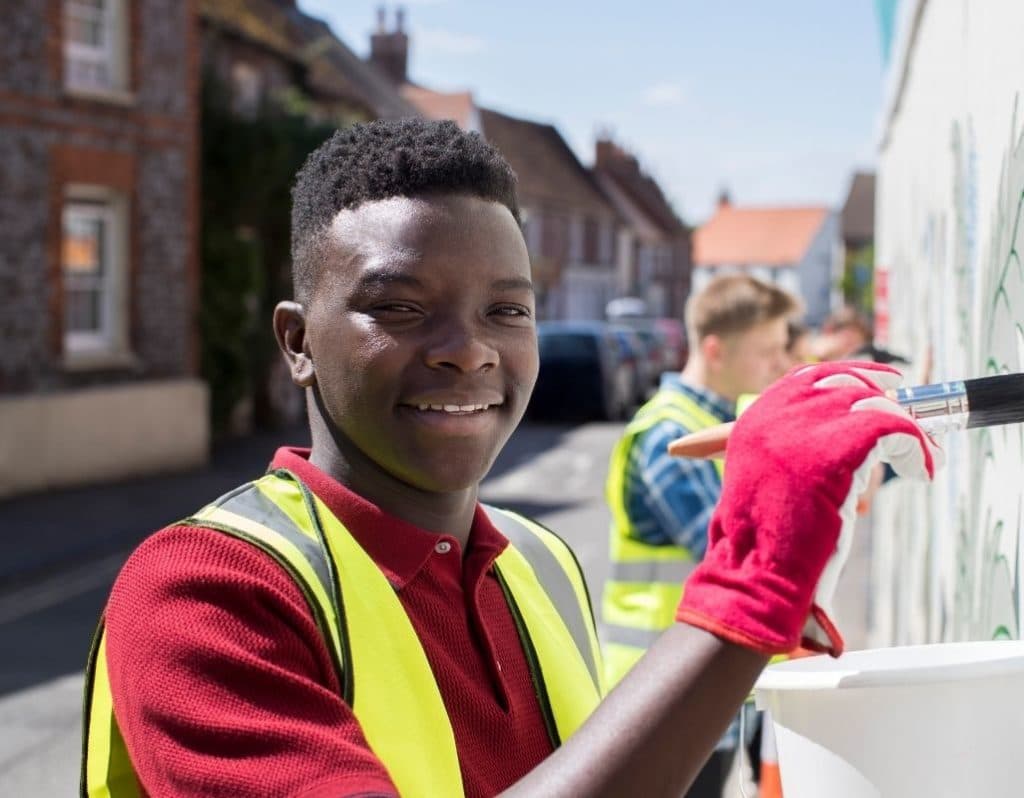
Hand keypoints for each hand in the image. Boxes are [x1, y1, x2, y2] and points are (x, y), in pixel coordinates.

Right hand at [675, 361, 941, 655]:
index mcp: (755, 421)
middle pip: (845, 383)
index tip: (884, 383)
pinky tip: (921, 471)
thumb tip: (842, 437)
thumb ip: (789, 453)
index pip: (807, 378)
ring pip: (874, 404)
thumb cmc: (764, 544)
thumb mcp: (766, 484)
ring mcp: (805, 428)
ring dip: (906, 428)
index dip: (850, 375)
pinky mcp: (838, 447)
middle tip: (910, 423)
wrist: (757, 572)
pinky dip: (917, 448)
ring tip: (922, 457)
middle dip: (883, 397)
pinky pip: (895, 429)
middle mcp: (776, 415)